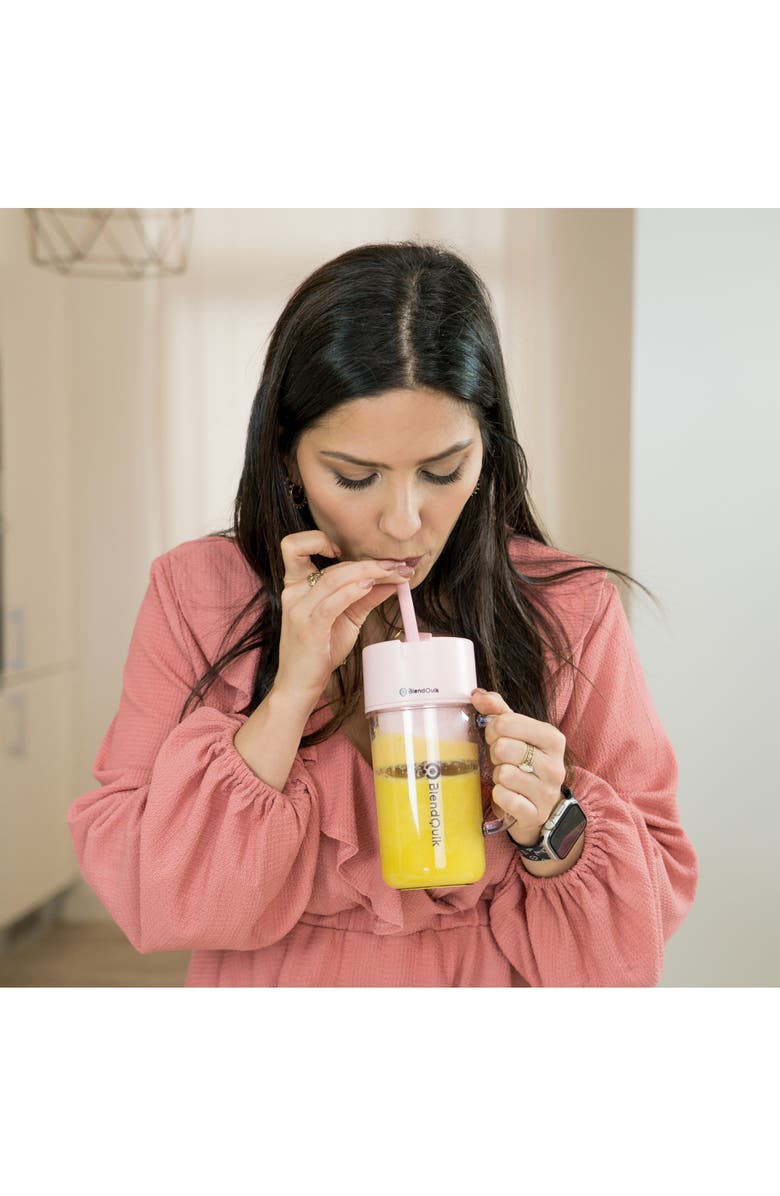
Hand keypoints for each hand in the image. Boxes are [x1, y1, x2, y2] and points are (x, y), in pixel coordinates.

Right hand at [276, 531, 412, 700]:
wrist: (299, 684)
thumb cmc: (319, 650)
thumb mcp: (346, 617)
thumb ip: (366, 596)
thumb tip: (394, 578)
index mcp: (296, 585)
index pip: (294, 546)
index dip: (317, 539)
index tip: (347, 550)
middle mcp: (294, 592)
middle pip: (334, 564)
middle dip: (371, 562)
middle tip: (399, 565)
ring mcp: (299, 609)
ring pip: (336, 577)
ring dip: (371, 572)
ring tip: (395, 574)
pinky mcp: (309, 627)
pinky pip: (333, 601)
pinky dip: (355, 590)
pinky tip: (372, 586)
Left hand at [470, 688, 567, 846]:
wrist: (540, 804)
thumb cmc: (526, 762)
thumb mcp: (517, 733)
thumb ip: (498, 711)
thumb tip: (477, 695)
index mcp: (552, 738)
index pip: (508, 722)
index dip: (493, 728)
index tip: (496, 736)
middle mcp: (555, 765)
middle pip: (504, 747)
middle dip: (495, 753)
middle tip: (502, 759)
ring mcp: (547, 791)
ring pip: (504, 774)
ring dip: (498, 775)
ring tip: (507, 777)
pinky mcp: (536, 813)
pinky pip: (504, 798)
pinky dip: (500, 796)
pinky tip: (508, 794)